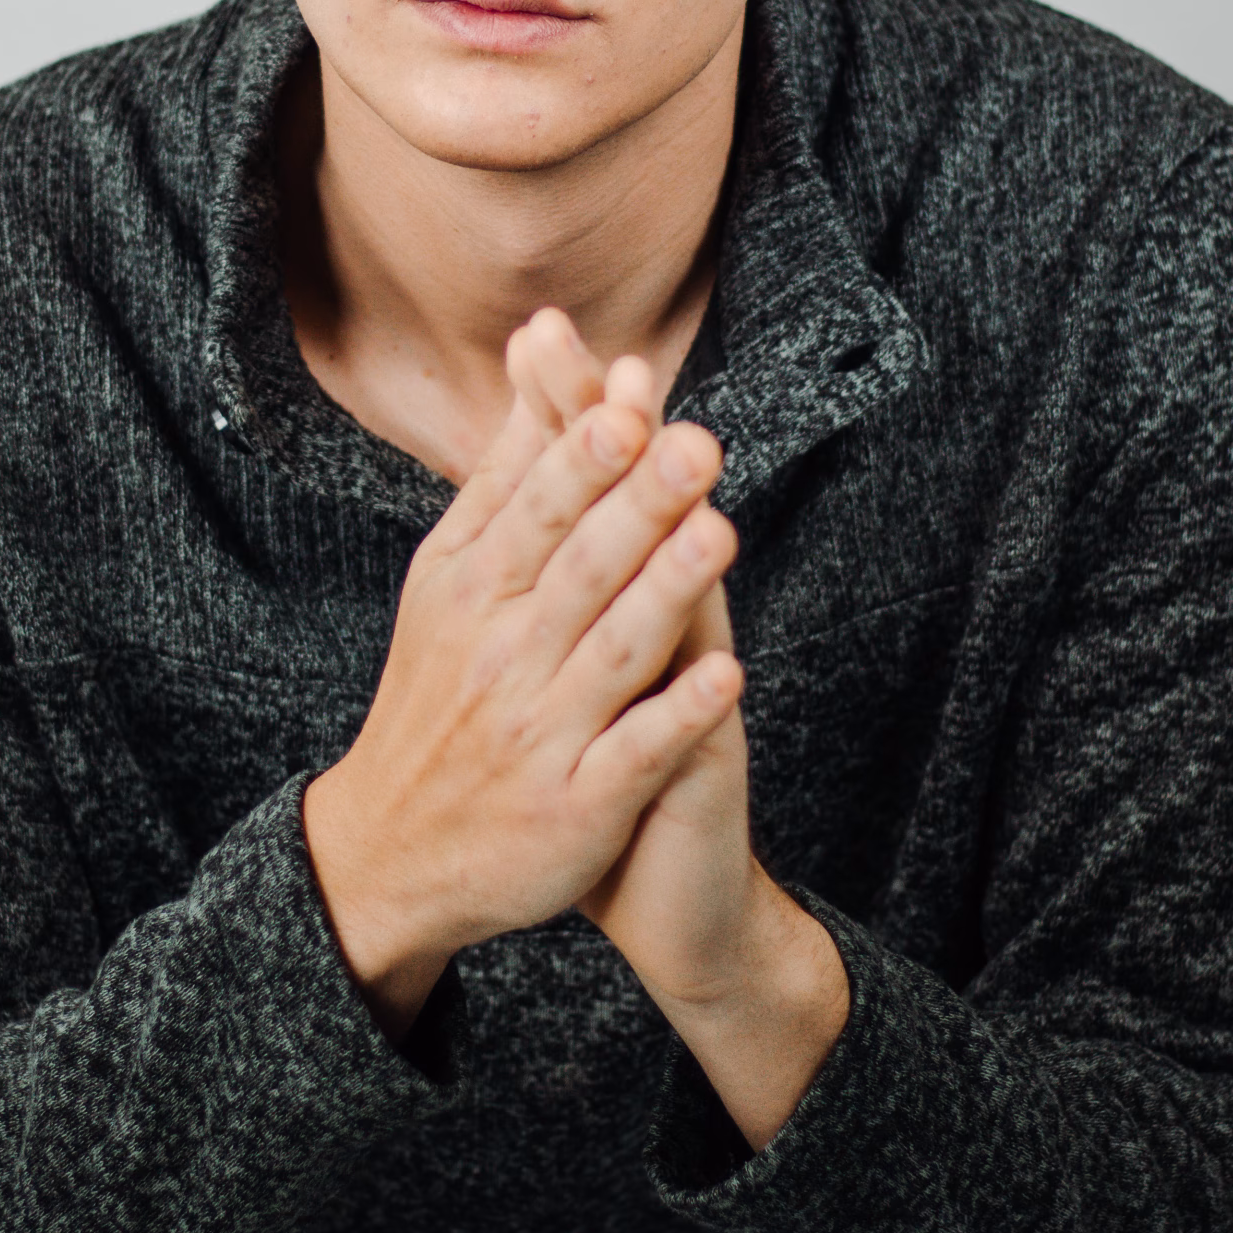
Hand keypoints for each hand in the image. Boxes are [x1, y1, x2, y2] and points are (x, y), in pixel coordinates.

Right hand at [303, 313, 743, 1036]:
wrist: (390, 853)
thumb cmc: (441, 694)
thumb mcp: (448, 580)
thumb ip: (506, 472)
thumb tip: (539, 350)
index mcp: (472, 589)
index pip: (535, 511)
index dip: (583, 460)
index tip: (628, 403)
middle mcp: (502, 654)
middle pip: (580, 568)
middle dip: (637, 506)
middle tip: (695, 446)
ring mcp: (539, 732)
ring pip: (614, 652)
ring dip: (667, 593)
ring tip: (720, 536)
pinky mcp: (577, 806)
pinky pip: (634, 754)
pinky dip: (676, 716)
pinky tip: (727, 675)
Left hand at [507, 315, 850, 1147]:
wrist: (670, 899)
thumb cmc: (604, 770)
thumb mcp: (570, 666)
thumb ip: (548, 576)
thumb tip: (511, 474)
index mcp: (621, 602)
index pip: (593, 489)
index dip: (568, 416)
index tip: (540, 333)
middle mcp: (667, 636)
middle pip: (651, 526)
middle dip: (632, 450)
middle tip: (622, 365)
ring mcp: (690, 702)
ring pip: (693, 616)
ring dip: (689, 551)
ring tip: (690, 478)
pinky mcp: (698, 780)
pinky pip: (703, 742)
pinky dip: (708, 710)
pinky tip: (721, 675)